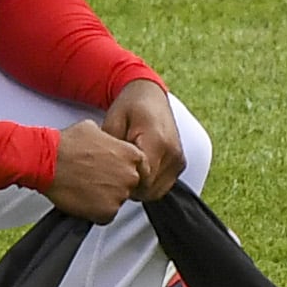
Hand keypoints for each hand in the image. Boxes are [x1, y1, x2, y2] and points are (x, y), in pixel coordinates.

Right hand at [39, 119, 150, 221]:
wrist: (48, 161)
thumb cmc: (66, 145)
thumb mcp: (94, 129)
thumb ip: (110, 140)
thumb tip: (108, 142)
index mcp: (131, 154)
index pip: (142, 169)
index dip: (126, 171)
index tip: (117, 174)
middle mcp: (130, 175)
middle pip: (130, 185)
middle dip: (115, 184)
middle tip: (96, 180)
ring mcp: (120, 195)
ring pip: (117, 200)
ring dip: (105, 198)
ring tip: (85, 188)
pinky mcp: (106, 212)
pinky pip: (106, 215)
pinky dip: (95, 212)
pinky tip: (82, 199)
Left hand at [100, 83, 186, 203]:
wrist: (150, 94)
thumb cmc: (129, 106)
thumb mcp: (114, 122)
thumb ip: (112, 150)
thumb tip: (106, 173)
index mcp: (157, 141)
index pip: (140, 180)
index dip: (122, 181)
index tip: (110, 171)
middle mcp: (173, 152)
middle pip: (148, 189)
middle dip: (129, 185)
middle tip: (115, 170)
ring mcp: (178, 159)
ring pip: (156, 191)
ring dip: (140, 186)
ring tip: (126, 168)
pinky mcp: (180, 163)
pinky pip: (162, 186)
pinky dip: (149, 184)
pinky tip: (137, 169)